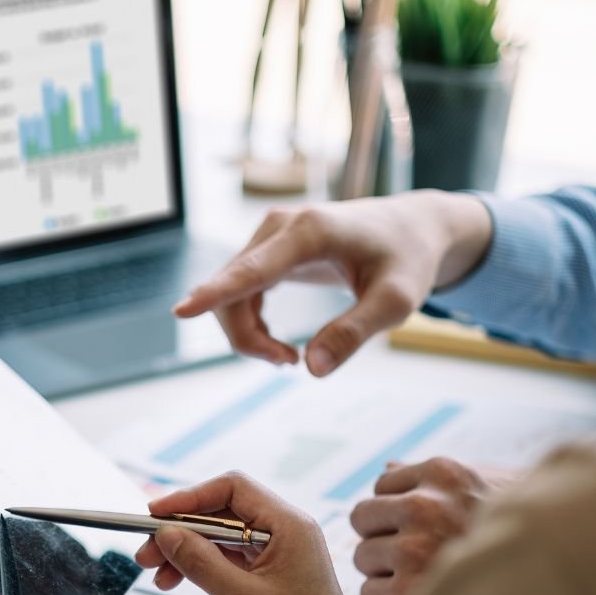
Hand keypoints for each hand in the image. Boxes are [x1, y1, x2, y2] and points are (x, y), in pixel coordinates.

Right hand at [135, 472, 401, 594]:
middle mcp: (285, 531)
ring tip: (156, 574)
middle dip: (181, 529)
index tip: (155, 515)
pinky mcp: (271, 575)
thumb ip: (202, 564)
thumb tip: (167, 535)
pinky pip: (229, 557)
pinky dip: (202, 566)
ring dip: (187, 550)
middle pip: (222, 511)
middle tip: (146, 553)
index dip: (189, 498)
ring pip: (221, 536)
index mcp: (288, 525)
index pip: (231, 490)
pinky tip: (178, 580)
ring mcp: (278, 553)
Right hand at [173, 190, 491, 375]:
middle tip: (289, 364)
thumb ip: (355, 333)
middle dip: (248, 339)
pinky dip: (251, 325)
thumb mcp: (396, 302)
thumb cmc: (408, 261)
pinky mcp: (269, 249)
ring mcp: (271, 235)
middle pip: (233, 291)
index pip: (253, 269)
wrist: (413, 229)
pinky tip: (280, 344)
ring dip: (248, 335)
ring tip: (291, 358)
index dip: (216, 293)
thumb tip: (312, 368)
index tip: (182, 311)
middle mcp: (281, 226)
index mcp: (311, 231)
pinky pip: (239, 292)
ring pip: (231, 294)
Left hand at [350, 458, 519, 594]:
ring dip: (384, 570)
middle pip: (363, 517)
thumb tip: (389, 467)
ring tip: (419, 578)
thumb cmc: (526, 528)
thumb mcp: (486, 484)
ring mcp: (416, 547)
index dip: (396, 508)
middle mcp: (425, 504)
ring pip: (363, 557)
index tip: (416, 526)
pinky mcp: (412, 591)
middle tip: (410, 554)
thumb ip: (437, 478)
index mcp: (443, 473)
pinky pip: (370, 594)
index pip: (383, 485)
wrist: (564, 571)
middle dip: (381, 536)